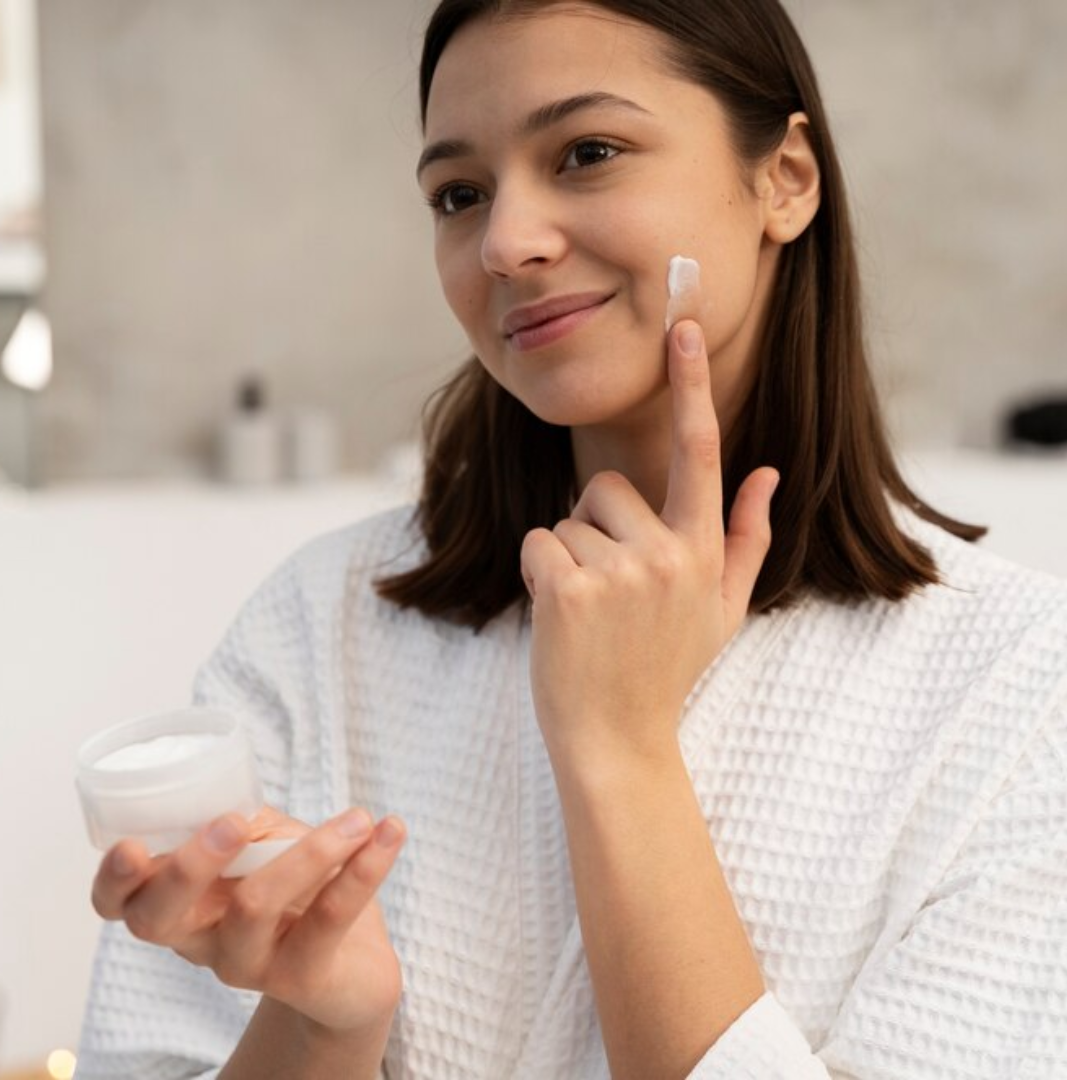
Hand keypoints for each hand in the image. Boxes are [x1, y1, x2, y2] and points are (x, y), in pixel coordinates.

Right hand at [91, 805, 406, 1035]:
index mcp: (182, 905)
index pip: (122, 904)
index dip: (114, 879)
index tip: (130, 845)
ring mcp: (249, 964)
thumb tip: (238, 796)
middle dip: (188, 866)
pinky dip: (367, 866)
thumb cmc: (298, 891)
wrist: (353, 970)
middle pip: (162, 918)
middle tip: (232, 823)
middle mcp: (203, 940)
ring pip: (254, 907)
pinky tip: (389, 831)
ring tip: (357, 818)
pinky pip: (330, 916)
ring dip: (310, 850)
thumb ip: (246, 821)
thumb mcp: (266, 848)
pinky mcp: (304, 976)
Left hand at [519, 319, 778, 766]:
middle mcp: (668, 553)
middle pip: (604, 488)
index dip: (690, 386)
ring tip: (590, 613)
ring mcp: (619, 571)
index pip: (700, 452)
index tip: (683, 327)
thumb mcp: (723, 609)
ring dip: (567, 559)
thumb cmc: (664, 668)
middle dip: (596, 530)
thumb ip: (748, 537)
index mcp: (704, 550)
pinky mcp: (567, 588)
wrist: (618, 740)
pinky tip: (562, 618)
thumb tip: (769, 471)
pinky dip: (537, 574)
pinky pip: (537, 543)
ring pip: (567, 519)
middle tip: (610, 594)